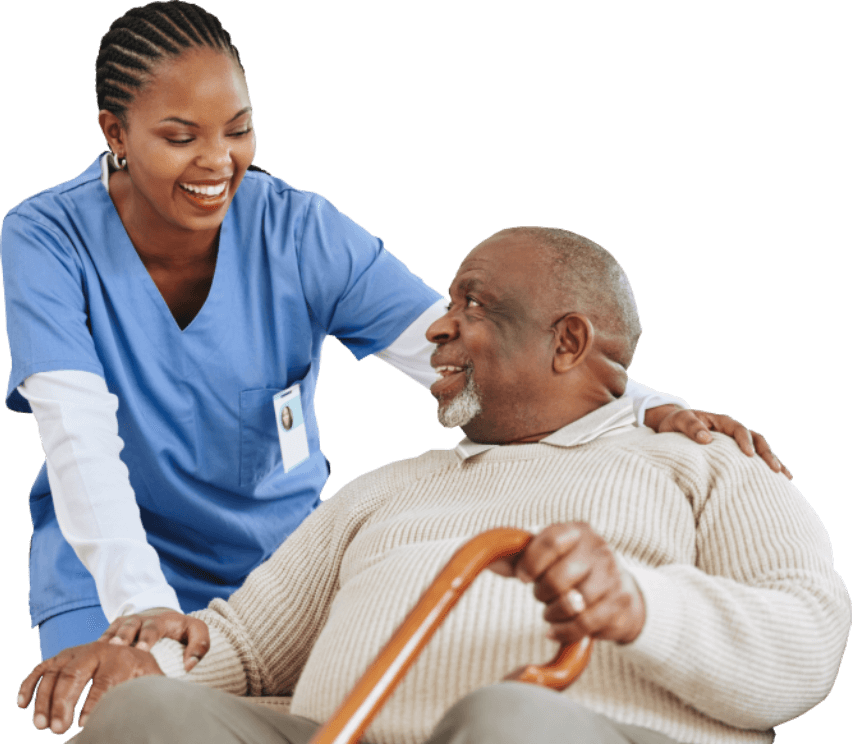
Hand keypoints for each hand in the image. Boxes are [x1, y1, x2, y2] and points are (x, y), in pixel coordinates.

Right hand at [17, 640, 162, 734]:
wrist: (131, 643)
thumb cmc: (141, 670)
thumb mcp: (151, 676)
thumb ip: (152, 690)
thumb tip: (155, 711)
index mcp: (120, 657)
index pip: (104, 682)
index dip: (93, 704)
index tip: (86, 726)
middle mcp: (95, 650)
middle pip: (74, 675)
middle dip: (63, 704)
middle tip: (57, 730)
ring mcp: (75, 652)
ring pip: (54, 673)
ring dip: (44, 700)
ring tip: (41, 726)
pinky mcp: (61, 656)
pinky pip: (41, 668)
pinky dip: (28, 684)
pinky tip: (21, 704)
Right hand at [99, 607, 208, 670]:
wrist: (161, 616)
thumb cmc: (181, 630)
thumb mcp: (196, 631)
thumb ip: (200, 644)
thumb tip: (190, 665)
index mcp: (162, 620)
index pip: (155, 627)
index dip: (148, 637)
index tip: (143, 649)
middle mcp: (141, 620)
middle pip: (130, 626)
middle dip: (124, 636)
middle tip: (118, 648)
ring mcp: (125, 624)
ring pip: (114, 630)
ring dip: (108, 641)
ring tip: (102, 652)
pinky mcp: (113, 630)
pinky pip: (103, 637)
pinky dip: (97, 646)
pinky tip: (89, 657)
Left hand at [490, 523, 644, 645]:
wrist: (619, 588)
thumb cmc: (572, 567)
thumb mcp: (548, 554)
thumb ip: (517, 555)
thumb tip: (484, 557)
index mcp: (576, 531)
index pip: (550, 542)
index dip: (530, 563)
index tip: (522, 577)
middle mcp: (598, 549)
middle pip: (558, 578)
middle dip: (542, 593)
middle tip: (541, 595)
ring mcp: (612, 576)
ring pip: (572, 604)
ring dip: (553, 613)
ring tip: (551, 610)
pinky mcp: (619, 604)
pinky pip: (584, 625)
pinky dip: (564, 631)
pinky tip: (555, 629)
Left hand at [647, 405, 791, 479]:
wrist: (674, 426)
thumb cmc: (676, 423)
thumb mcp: (680, 421)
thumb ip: (691, 427)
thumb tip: (706, 438)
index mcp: (722, 421)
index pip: (739, 430)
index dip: (745, 442)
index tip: (749, 455)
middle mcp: (733, 430)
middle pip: (757, 440)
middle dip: (767, 454)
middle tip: (775, 469)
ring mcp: (737, 442)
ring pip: (760, 449)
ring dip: (773, 461)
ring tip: (786, 477)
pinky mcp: (736, 453)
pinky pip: (755, 459)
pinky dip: (766, 468)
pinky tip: (780, 481)